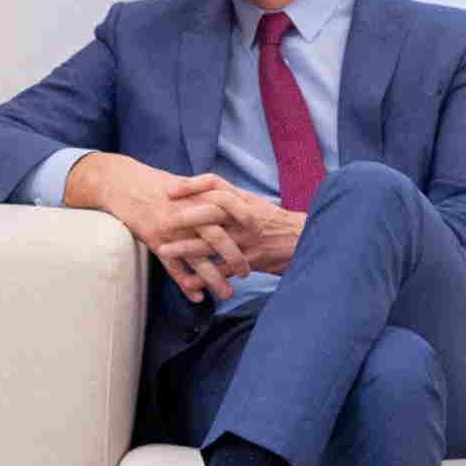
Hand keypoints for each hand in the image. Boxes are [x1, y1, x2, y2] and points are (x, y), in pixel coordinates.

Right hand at [67, 154, 257, 303]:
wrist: (122, 184)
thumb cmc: (155, 183)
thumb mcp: (186, 184)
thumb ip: (207, 195)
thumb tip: (230, 205)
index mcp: (198, 197)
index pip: (231, 210)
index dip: (247, 225)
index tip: (259, 238)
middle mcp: (187, 214)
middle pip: (218, 238)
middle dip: (235, 257)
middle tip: (247, 273)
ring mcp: (171, 229)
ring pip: (197, 258)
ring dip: (214, 278)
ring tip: (227, 294)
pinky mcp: (155, 241)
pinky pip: (173, 267)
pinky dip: (185, 284)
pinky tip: (197, 298)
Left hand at [158, 175, 303, 280]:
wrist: (302, 240)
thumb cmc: (270, 221)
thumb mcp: (252, 202)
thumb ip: (227, 197)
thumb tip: (194, 191)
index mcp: (243, 199)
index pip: (216, 184)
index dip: (192, 186)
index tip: (168, 191)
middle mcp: (245, 217)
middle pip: (214, 211)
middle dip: (187, 216)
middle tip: (163, 222)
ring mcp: (247, 239)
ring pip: (214, 243)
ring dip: (186, 248)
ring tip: (163, 252)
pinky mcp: (251, 261)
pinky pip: (224, 270)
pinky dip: (204, 277)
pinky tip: (186, 282)